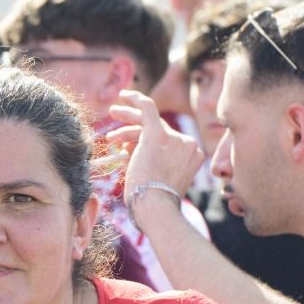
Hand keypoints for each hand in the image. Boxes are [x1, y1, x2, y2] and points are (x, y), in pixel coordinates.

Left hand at [108, 89, 207, 203]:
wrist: (156, 208)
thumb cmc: (152, 205)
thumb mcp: (157, 182)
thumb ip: (151, 164)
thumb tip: (127, 152)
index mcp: (193, 156)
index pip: (167, 141)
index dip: (143, 142)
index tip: (127, 147)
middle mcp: (188, 145)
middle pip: (158, 129)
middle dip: (135, 124)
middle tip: (117, 117)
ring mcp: (175, 139)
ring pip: (148, 122)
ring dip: (127, 120)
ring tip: (111, 115)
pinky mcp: (159, 135)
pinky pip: (148, 108)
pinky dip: (135, 99)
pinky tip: (123, 95)